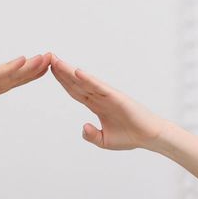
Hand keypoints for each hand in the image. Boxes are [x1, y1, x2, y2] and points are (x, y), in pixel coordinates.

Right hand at [0, 54, 50, 140]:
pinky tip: (24, 62)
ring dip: (27, 66)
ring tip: (46, 58)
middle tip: (52, 59)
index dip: (25, 78)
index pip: (7, 85)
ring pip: (6, 73)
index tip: (42, 72)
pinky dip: (9, 68)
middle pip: (11, 76)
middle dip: (32, 69)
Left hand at [48, 55, 168, 151]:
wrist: (149, 137)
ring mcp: (108, 96)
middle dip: (62, 71)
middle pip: (76, 82)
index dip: (62, 81)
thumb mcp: (105, 141)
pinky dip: (88, 79)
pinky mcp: (117, 97)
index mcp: (96, 105)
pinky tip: (77, 72)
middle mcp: (100, 97)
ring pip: (85, 82)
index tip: (49, 70)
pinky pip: (99, 87)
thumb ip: (91, 135)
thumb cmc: (130, 136)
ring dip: (70, 71)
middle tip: (48, 57)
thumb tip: (83, 126)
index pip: (75, 91)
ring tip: (56, 61)